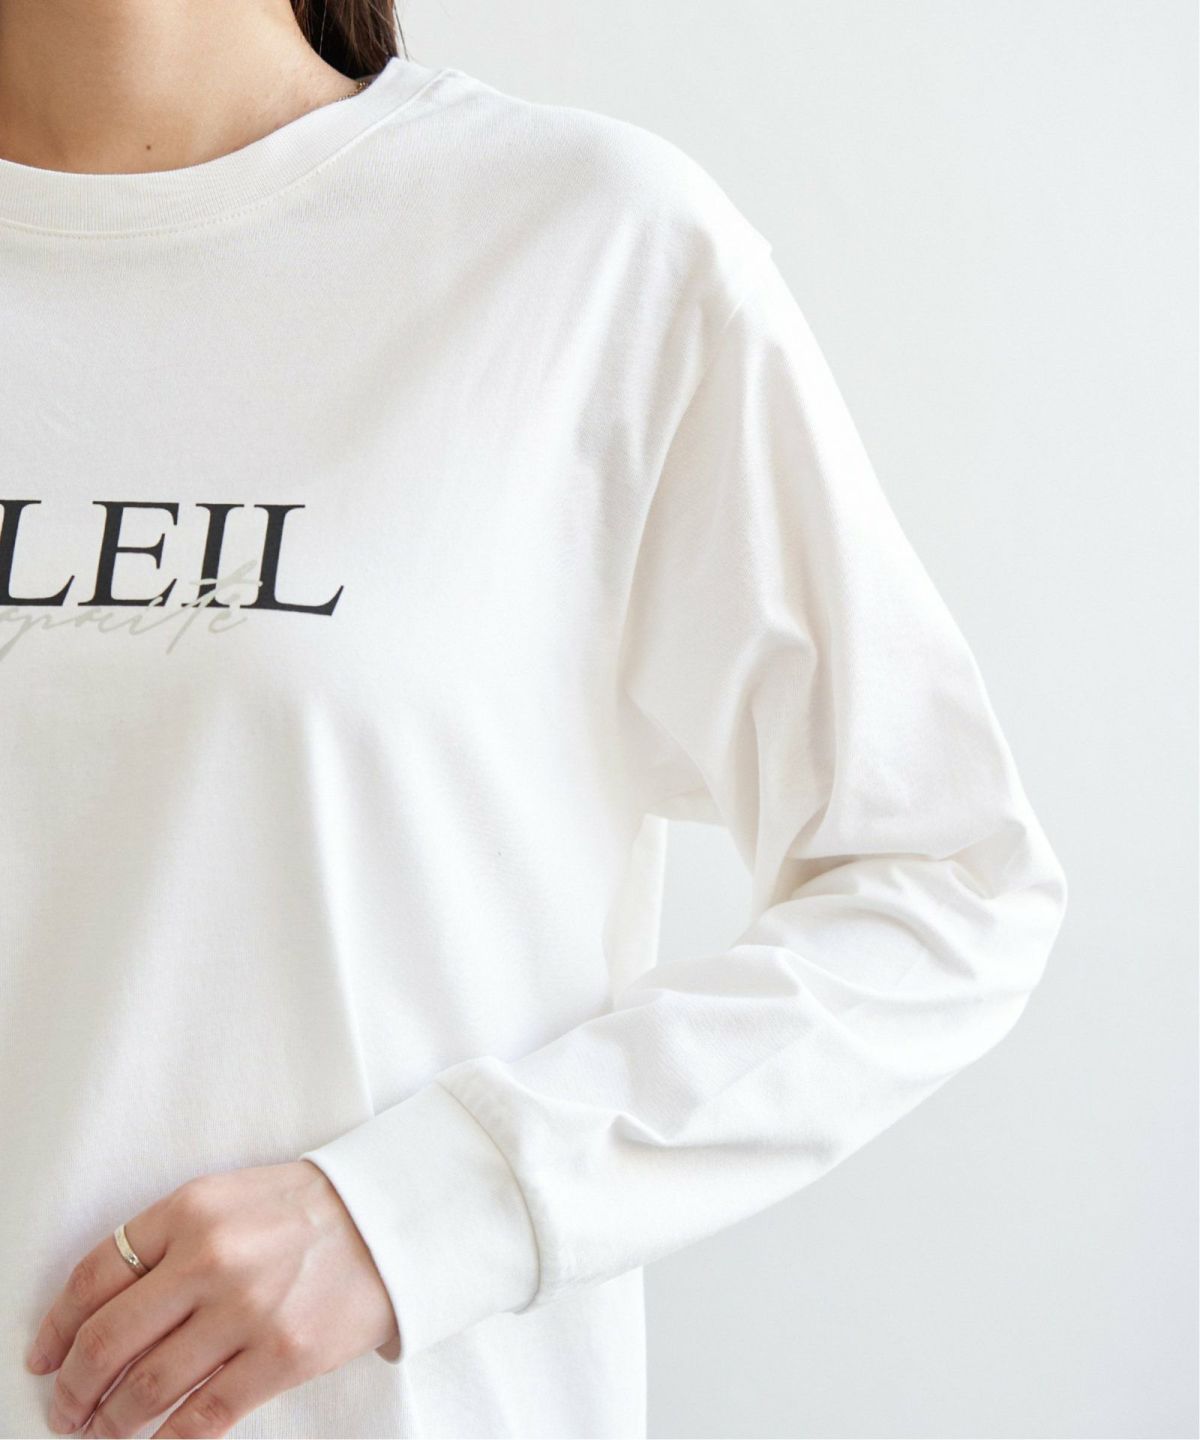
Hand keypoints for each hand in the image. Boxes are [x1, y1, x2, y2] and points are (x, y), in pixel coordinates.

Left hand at [24, 1160, 399, 1437]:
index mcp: (191, 1208)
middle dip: (72, 1389)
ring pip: (146, 1388)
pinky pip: (201, 1418)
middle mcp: (212, 1258)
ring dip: (109, 1423)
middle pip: (107, 1342)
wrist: (388, 1219)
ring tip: (101, 1432)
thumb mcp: (225, 1199)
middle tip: (65, 1409)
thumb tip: (94, 1319)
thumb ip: (164, 1242)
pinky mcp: (283, 1356)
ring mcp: (248, 1310)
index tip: (42, 1358)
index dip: (55, 1328)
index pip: (94, 1277)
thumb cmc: (299, 1212)